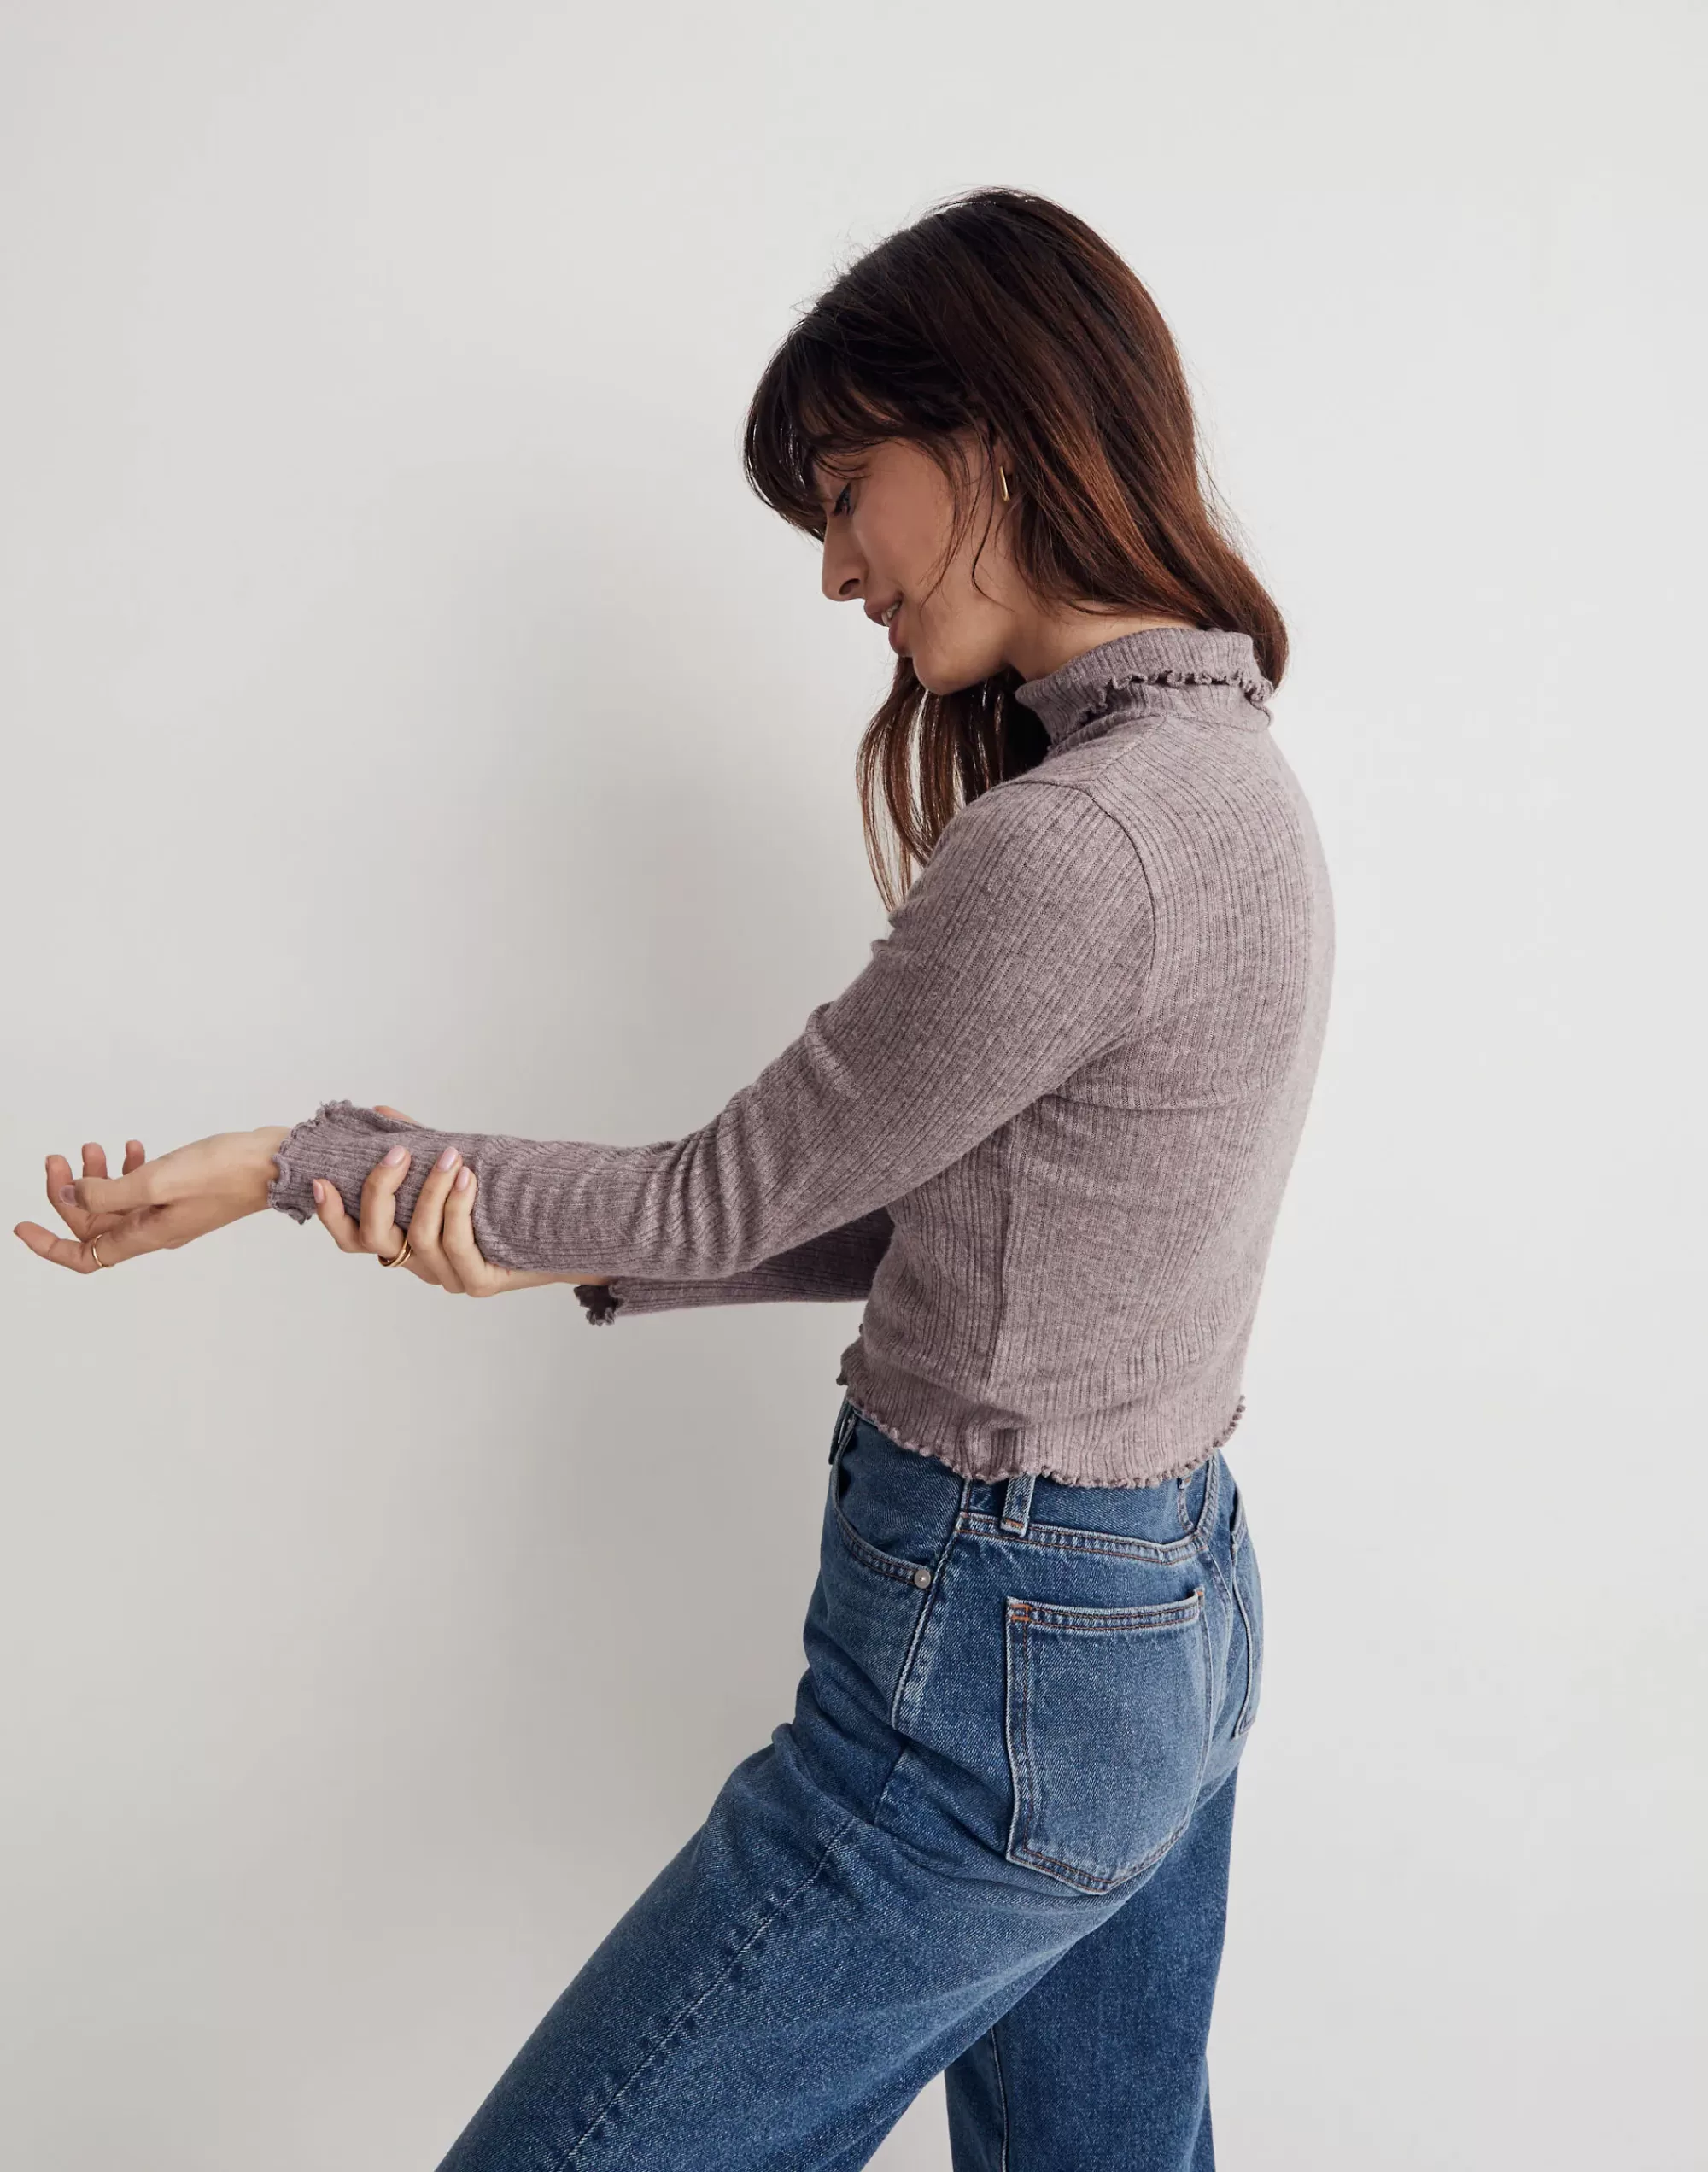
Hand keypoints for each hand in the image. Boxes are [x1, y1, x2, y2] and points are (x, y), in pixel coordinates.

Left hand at [14, 1124, 289, 1273]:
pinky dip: (127, 1170)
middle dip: (70, 1192)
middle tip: (60, 1158)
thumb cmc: (227, 1172)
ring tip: (93, 1146)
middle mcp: (155, 1229)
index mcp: (147, 1235)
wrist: (276, 1162)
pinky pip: (141, 1188)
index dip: (50, 1246)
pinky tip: (133, 1149)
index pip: (86, 1254)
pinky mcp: (183, 1193)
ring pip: (117, 1202)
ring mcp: (170, 1212)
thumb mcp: (157, 1180)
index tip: (22, 1228)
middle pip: (96, 1222)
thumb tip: (71, 1197)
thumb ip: (109, 1192)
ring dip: (97, 1177)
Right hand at [308, 1105, 603, 1296]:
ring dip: (432, 1194)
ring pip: (423, 1238)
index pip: (353, 1238)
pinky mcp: (479, 1283)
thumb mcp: (453, 1170)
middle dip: (381, 1192)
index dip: (332, 1214)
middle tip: (398, 1153)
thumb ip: (419, 1148)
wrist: (560, 1234)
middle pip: (376, 1239)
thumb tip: (384, 1114)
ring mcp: (448, 1277)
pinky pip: (459, 1249)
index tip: (321, 1180)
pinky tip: (468, 1181)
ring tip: (451, 1159)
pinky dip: (459, 1211)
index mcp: (406, 1242)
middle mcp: (421, 1264)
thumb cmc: (501, 1201)